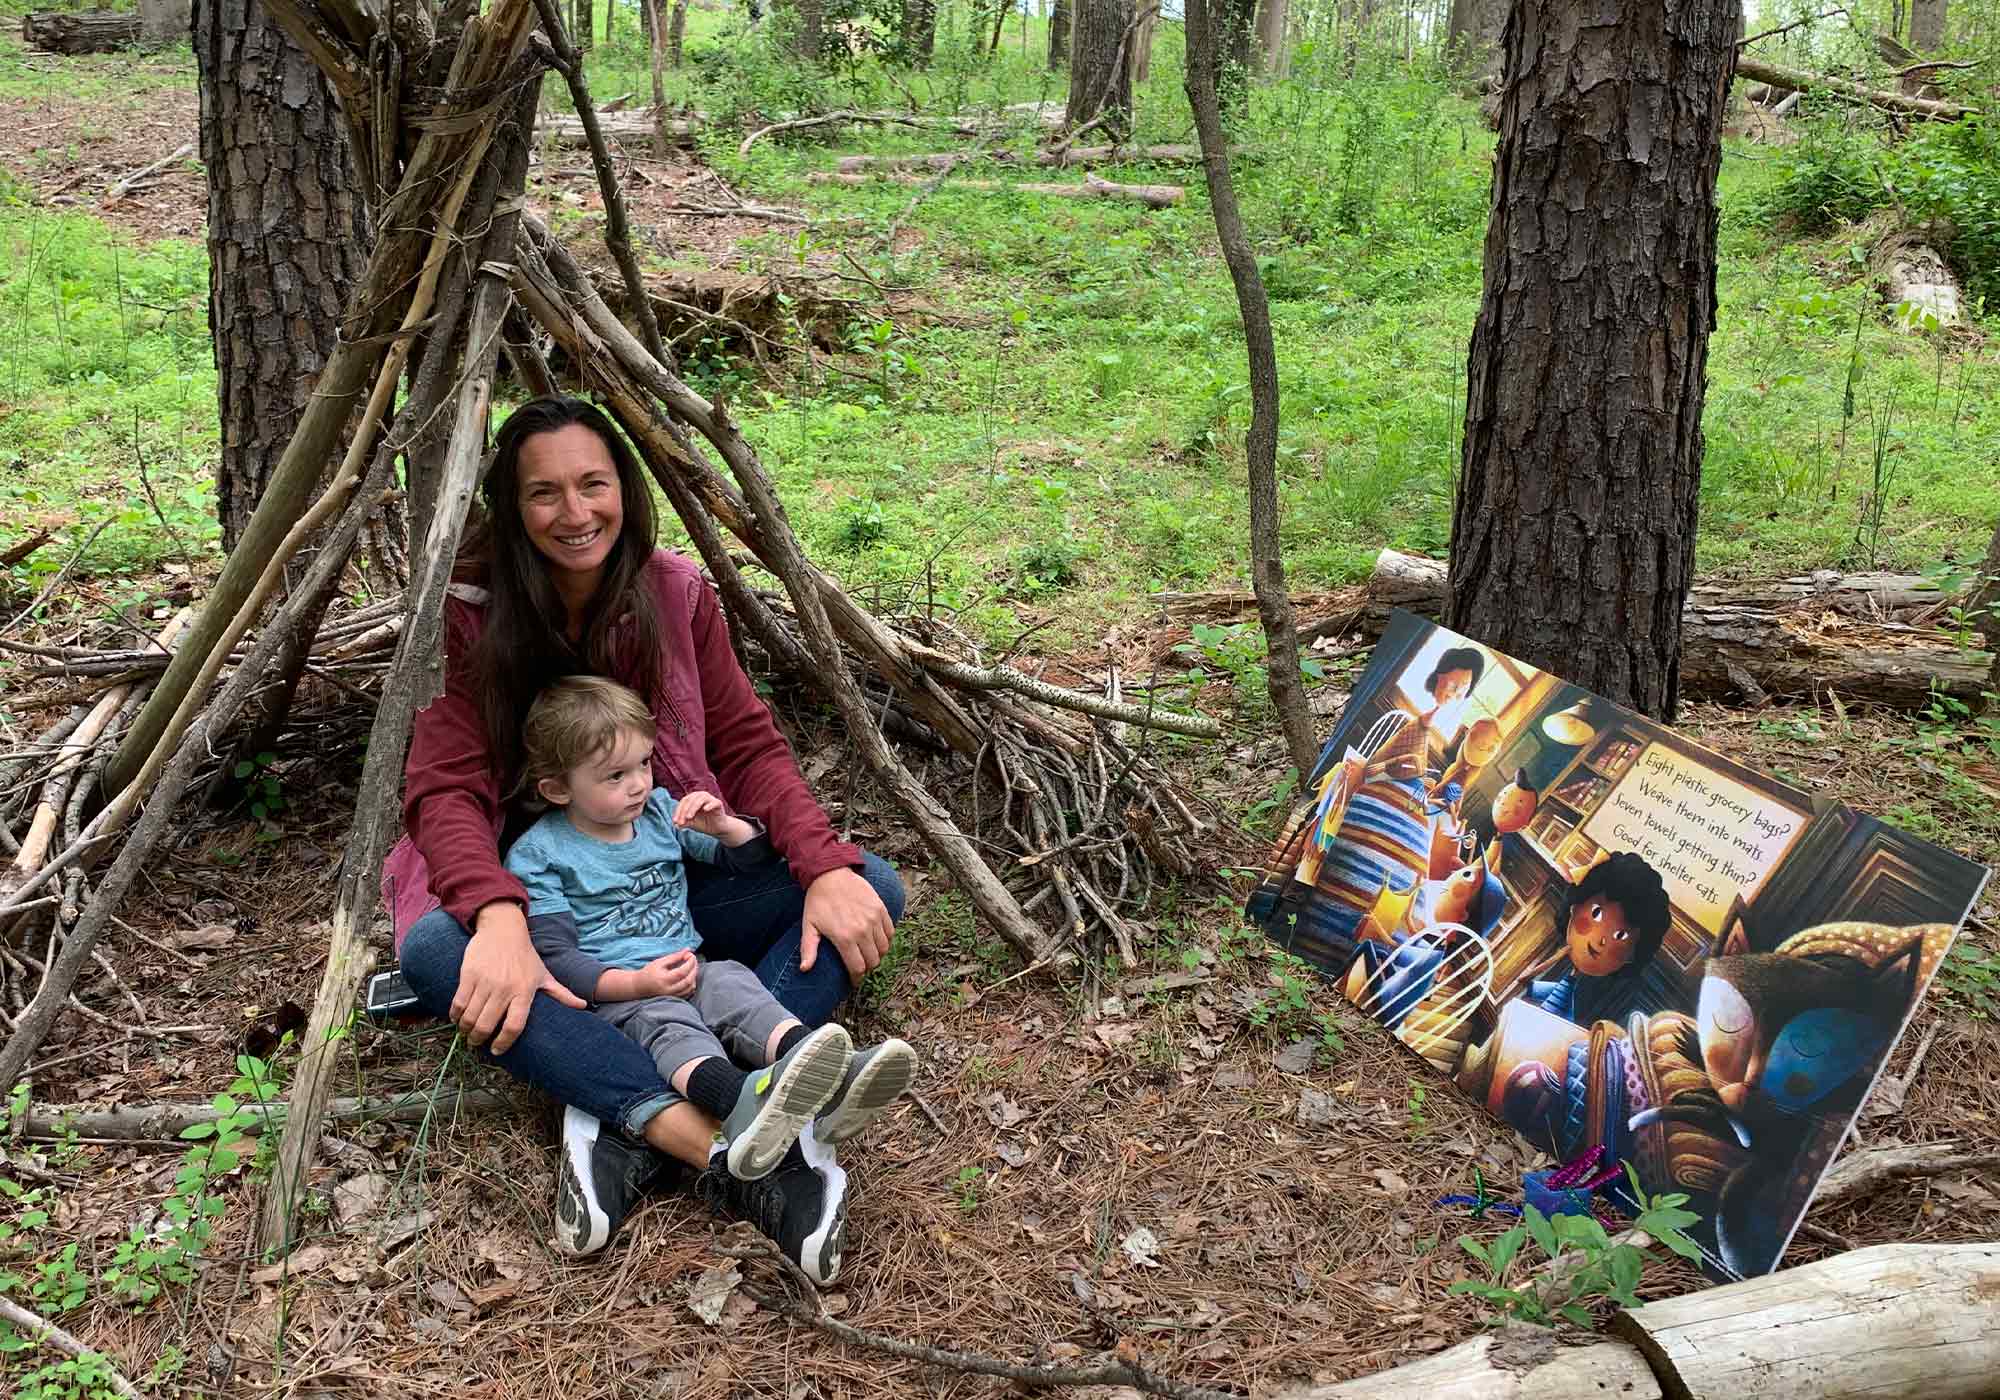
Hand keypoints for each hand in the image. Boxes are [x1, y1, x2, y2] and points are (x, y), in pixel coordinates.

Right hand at [451, 903, 584, 1053]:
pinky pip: (458, 1002)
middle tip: (476, 1043)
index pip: (515, 1025)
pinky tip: (457, 1018)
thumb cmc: (525, 956)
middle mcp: (505, 988)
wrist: (504, 929)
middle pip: (487, 1025)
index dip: (504, 1043)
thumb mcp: (544, 974)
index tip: (497, 1051)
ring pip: (470, 1017)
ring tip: (467, 1032)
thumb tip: (583, 1006)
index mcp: (525, 991)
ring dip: (465, 1030)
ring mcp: (485, 981)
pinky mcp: (469, 974)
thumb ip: (561, 993)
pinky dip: (455, 1015)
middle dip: (478, 1040)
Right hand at [642, 949, 698, 997]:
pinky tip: (689, 976)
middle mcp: (669, 989)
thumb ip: (675, 956)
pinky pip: (688, 993)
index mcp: (664, 979)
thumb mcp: (660, 962)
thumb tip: (688, 950)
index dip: (690, 962)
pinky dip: (692, 984)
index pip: (682, 972)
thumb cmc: (649, 972)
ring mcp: (672, 995)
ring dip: (694, 976)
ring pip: (690, 988)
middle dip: (694, 968)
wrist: (640, 986)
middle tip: (693, 959)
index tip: (691, 955)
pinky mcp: (674, 998)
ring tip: (691, 967)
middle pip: (688, 980)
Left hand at [672, 790, 727, 835]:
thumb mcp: (691, 824)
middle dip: (684, 811)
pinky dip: (709, 805)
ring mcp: (710, 799)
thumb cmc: (703, 823)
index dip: (678, 811)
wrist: (717, 829)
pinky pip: (714, 802)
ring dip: (693, 808)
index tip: (675, 822)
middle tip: (681, 822)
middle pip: (690, 799)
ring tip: (689, 817)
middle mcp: (701, 795)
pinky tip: (705, 809)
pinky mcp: (718, 803)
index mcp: (693, 798)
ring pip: (700, 799)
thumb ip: (684, 823)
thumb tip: (675, 825)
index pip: (683, 802)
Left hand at [799, 867, 892, 979]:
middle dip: (867, 967)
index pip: (858, 968)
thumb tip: (804, 969)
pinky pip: (890, 932)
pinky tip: (876, 939)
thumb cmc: (817, 901)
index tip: (854, 979)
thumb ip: (808, 949)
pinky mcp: (881, 909)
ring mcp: (874, 919)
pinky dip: (886, 939)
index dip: (857, 978)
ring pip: (884, 948)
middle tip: (860, 965)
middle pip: (873, 960)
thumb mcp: (809, 926)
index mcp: (844, 937)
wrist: (830, 874)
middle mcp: (862, 930)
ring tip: (868, 953)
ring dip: (877, 954)